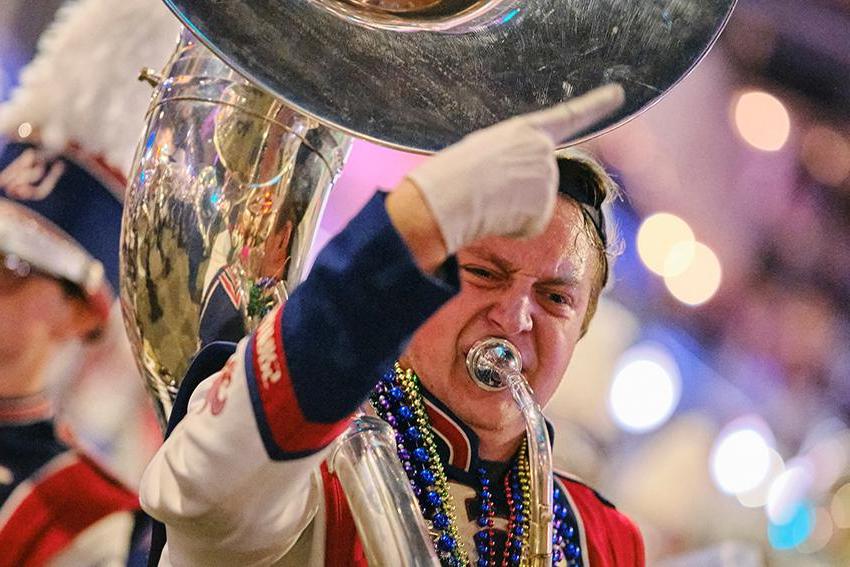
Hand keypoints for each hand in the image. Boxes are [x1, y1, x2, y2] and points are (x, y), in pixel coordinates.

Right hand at [404, 84, 623, 254]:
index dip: (596, 104)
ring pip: (531, 205)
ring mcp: (547, 181)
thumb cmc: (454, 172)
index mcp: (526, 130)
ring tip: (487, 200)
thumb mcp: (485, 150)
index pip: (569, 115)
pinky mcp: (543, 210)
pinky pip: (528, 225)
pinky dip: (512, 227)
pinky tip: (496, 217)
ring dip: (510, 209)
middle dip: (516, 191)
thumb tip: (521, 196)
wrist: (451, 194)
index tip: (618, 93)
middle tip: (486, 189)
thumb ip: (513, 160)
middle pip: (538, 179)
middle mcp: (544, 152)